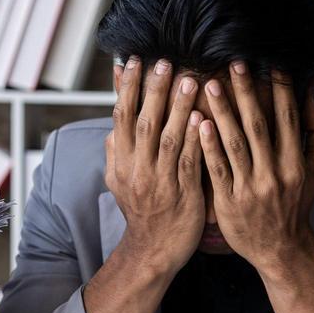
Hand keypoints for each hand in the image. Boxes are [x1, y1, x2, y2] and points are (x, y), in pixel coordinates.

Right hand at [105, 56, 204, 276]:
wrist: (153, 251)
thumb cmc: (142, 212)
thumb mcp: (120, 182)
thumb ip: (116, 151)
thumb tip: (112, 123)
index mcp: (121, 163)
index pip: (121, 117)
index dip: (126, 88)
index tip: (134, 61)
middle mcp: (137, 170)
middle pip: (143, 122)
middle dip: (153, 90)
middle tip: (164, 62)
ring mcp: (159, 182)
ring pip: (167, 138)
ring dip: (177, 108)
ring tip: (188, 80)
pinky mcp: (182, 194)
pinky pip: (187, 162)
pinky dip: (192, 139)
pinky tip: (201, 118)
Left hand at [198, 61, 313, 271]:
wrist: (280, 249)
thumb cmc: (296, 203)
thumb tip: (311, 97)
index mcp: (296, 163)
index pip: (287, 118)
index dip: (279, 89)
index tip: (269, 63)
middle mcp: (275, 174)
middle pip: (259, 125)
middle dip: (246, 92)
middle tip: (233, 62)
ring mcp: (251, 188)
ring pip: (235, 143)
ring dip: (222, 112)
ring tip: (208, 84)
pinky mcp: (229, 201)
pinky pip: (217, 168)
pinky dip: (208, 145)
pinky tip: (199, 122)